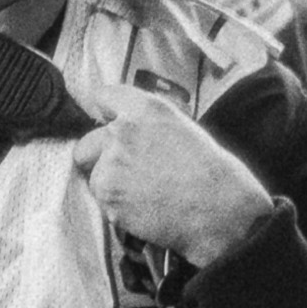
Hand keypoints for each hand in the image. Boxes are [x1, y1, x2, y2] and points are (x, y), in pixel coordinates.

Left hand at [71, 84, 274, 266]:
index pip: (102, 97)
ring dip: (111, 186)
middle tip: (129, 173)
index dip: (106, 115)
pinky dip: (118, 207)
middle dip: (99, 158)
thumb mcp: (182, 127)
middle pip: (86, 143)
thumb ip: (146, 121)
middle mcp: (122, 131)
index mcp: (144, 108)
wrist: (220, 210)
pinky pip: (102, 201)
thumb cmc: (210, 172)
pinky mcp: (108, 195)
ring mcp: (111, 164)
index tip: (109, 126)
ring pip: (94, 175)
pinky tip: (145, 208)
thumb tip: (119, 123)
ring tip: (145, 194)